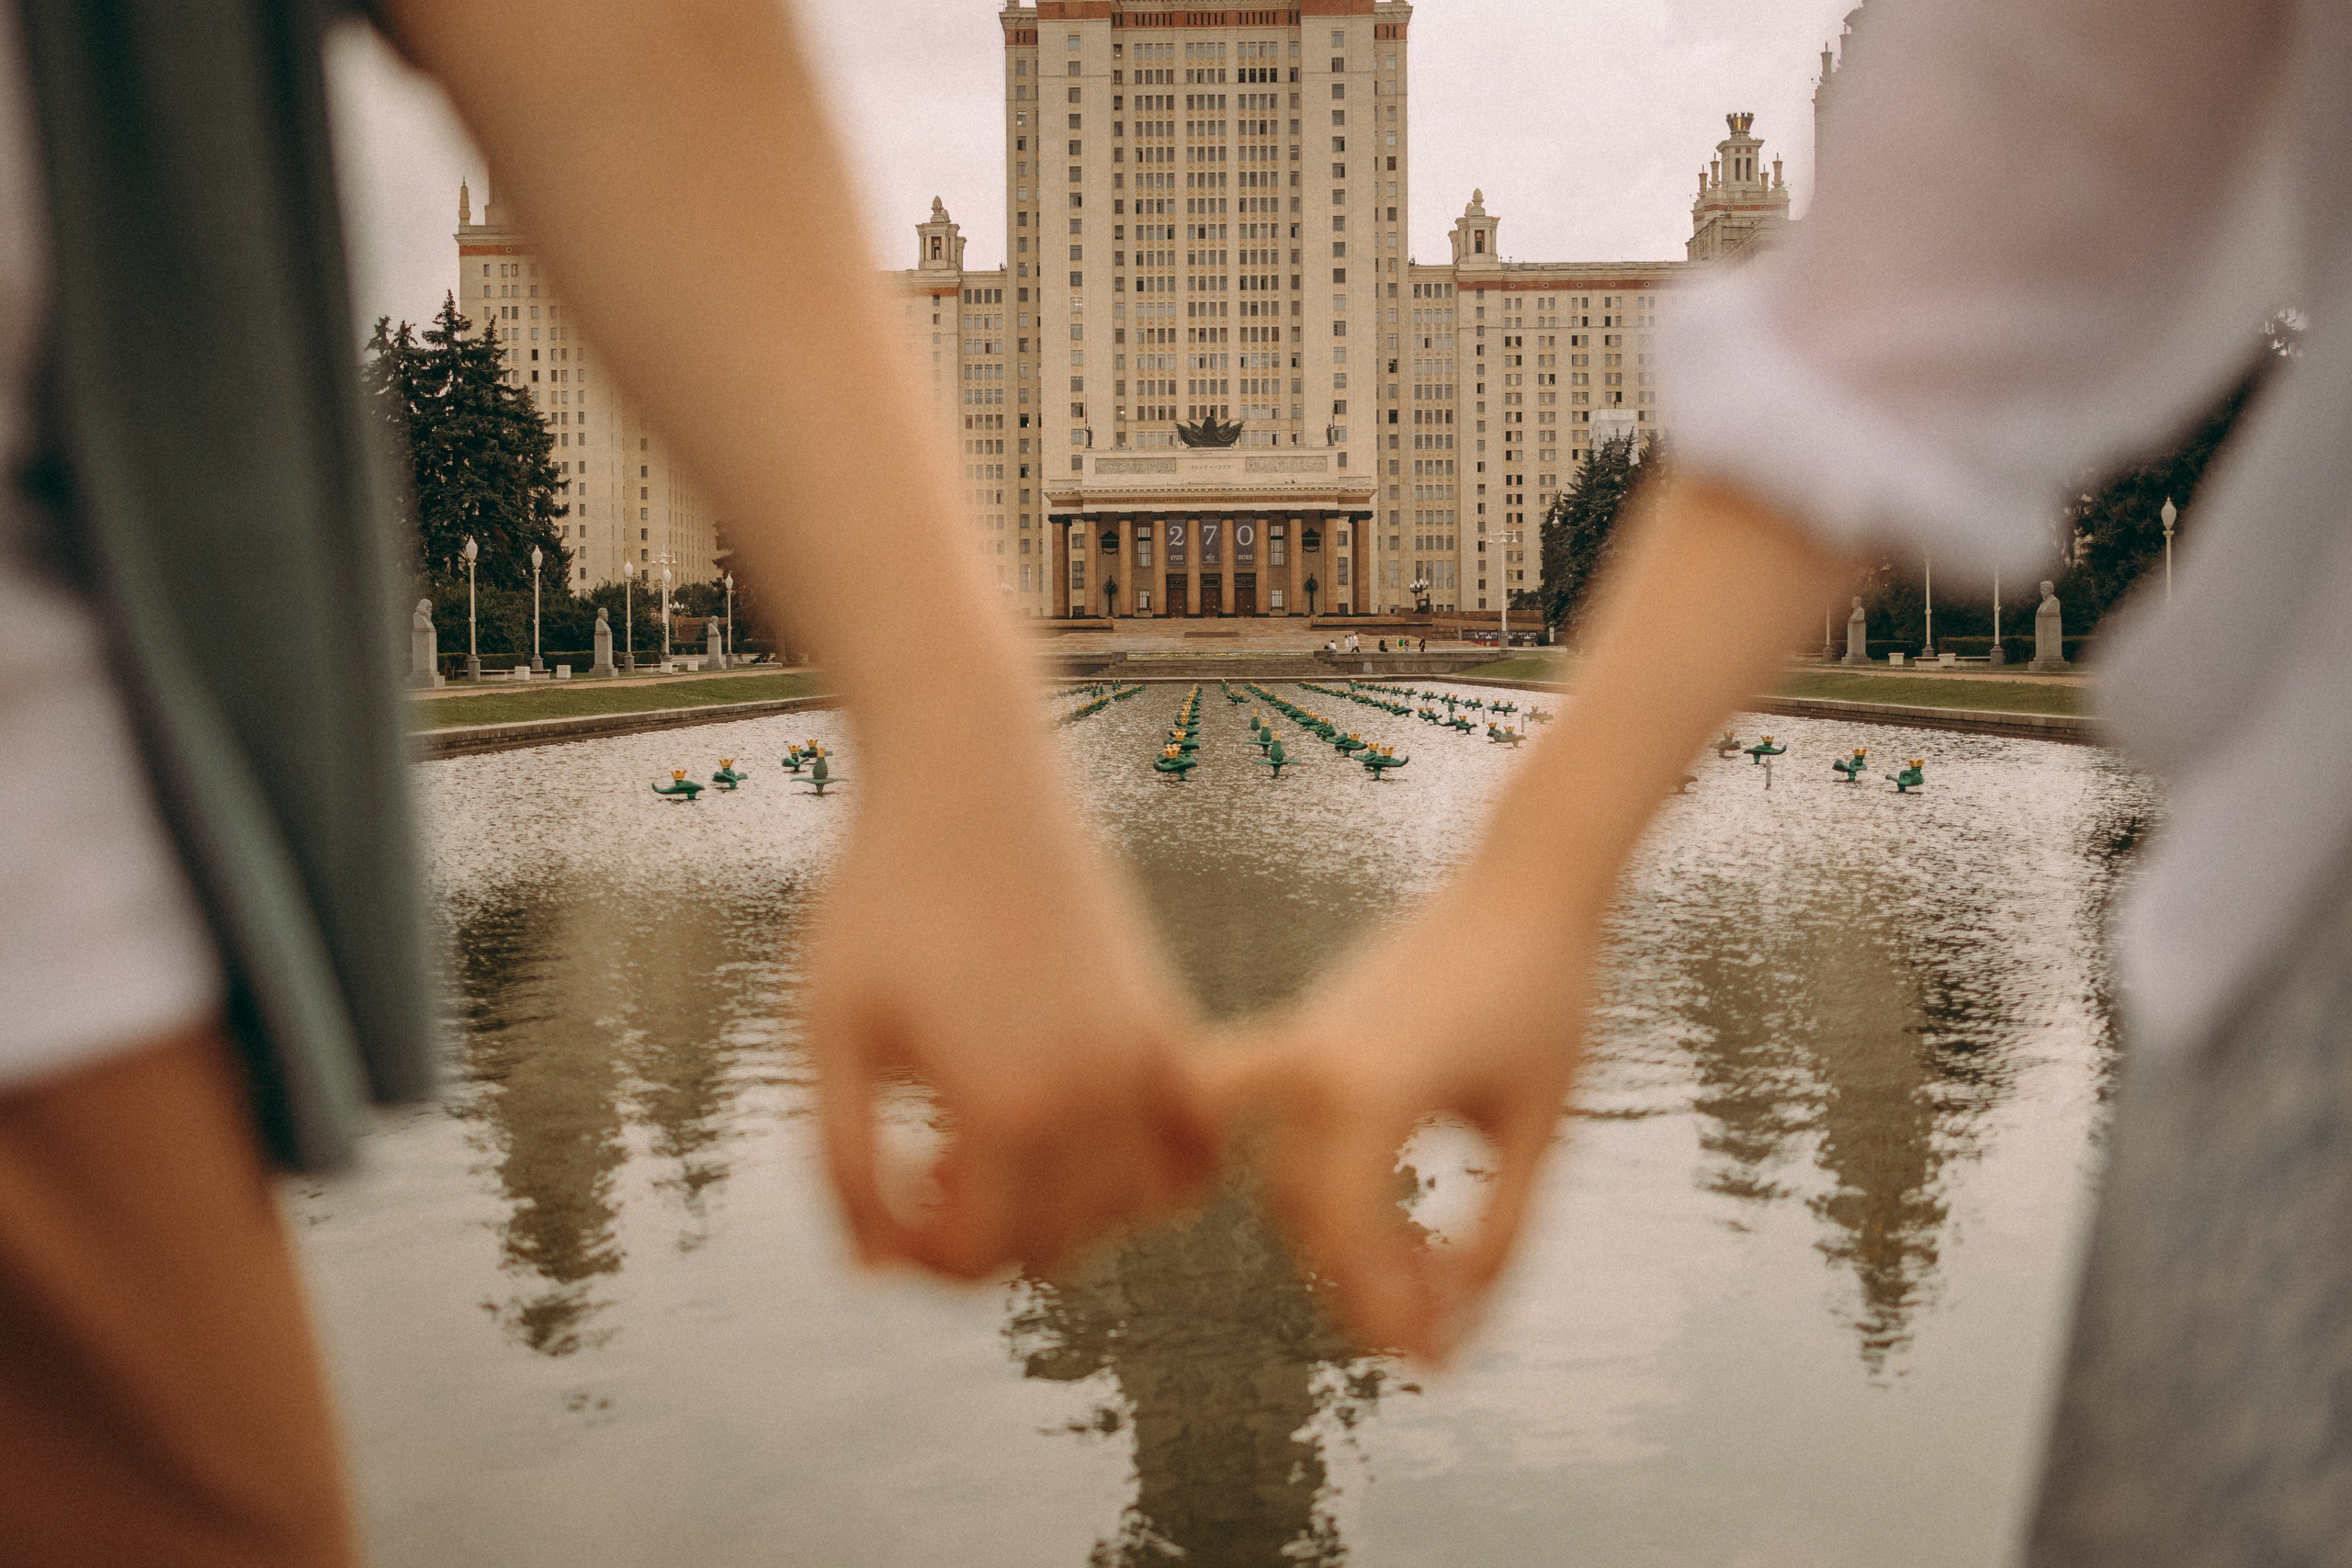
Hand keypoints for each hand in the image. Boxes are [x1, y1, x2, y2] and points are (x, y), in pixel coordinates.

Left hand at [808, 785, 1216, 1281]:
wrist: (968, 771)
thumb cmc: (880, 895)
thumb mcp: (829, 1033)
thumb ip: (843, 1163)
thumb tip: (869, 1272)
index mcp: (1007, 1104)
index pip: (975, 1257)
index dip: (910, 1252)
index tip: (876, 1191)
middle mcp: (1097, 1093)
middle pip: (1051, 1248)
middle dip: (976, 1238)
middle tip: (918, 1167)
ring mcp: (1146, 1056)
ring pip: (1129, 1212)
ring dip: (1062, 1215)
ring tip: (989, 1151)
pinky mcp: (1170, 1021)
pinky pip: (1192, 1150)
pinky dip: (1152, 1175)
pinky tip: (1079, 1136)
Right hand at [1200, 877, 1600, 1363]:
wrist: (1527, 884)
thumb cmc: (1548, 1000)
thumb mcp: (1537, 1130)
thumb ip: (1498, 1229)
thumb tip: (1457, 1312)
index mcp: (1365, 1090)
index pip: (1350, 1239)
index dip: (1389, 1313)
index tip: (1437, 1361)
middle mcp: (1311, 1067)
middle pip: (1307, 1219)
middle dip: (1362, 1289)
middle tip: (1431, 1340)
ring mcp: (1300, 1043)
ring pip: (1281, 1178)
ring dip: (1331, 1241)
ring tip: (1405, 1283)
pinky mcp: (1307, 1028)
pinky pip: (1263, 1119)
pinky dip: (1290, 1173)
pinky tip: (1347, 1216)